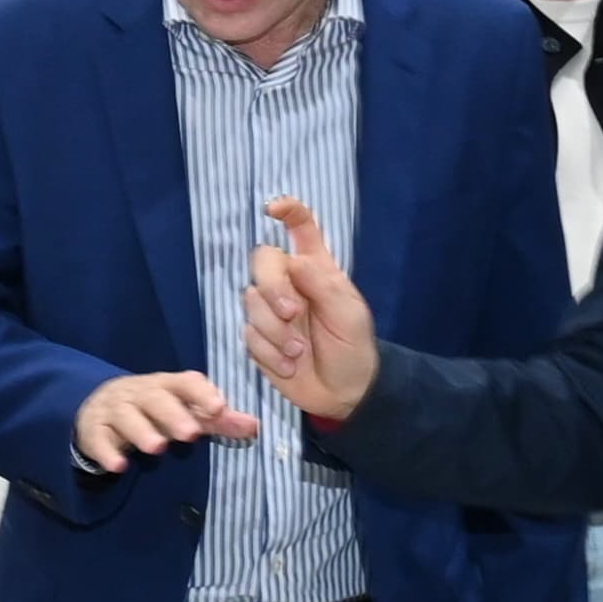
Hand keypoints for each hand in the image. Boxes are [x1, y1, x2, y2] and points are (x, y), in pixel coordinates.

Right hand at [76, 370, 259, 472]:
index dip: (200, 393)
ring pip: (126, 417)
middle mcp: (139, 393)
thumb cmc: (153, 410)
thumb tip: (254, 426)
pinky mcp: (94, 430)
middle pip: (155, 399)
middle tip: (191, 432)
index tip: (218, 406)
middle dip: (173, 414)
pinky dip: (107, 452)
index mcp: (166, 386)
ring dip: (142, 431)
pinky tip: (119, 466)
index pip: (184, 382)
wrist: (99, 407)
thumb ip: (217, 420)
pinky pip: (99, 440)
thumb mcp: (183, 411)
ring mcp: (114, 410)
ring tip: (158, 447)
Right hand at [242, 196, 381, 421]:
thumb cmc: (354, 346)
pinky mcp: (259, 339)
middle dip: (272, 288)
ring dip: (274, 331)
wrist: (345, 392)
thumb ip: (322, 285)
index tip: (273, 209)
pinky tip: (289, 365)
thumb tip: (293, 260)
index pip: (301, 228)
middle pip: (262, 261)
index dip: (288, 211)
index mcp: (316, 268)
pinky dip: (269, 353)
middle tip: (292, 313)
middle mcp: (290, 283)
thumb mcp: (349, 313)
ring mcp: (271, 311)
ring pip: (251, 302)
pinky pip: (248, 335)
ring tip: (299, 352)